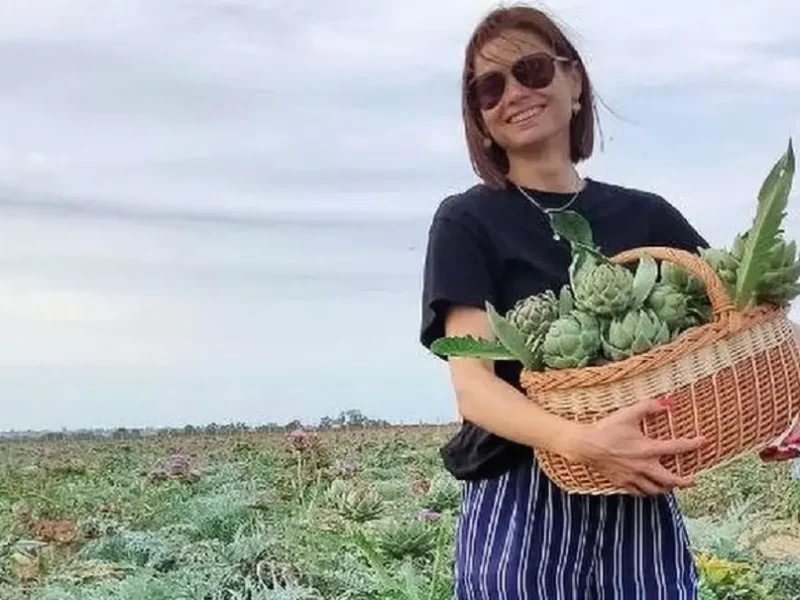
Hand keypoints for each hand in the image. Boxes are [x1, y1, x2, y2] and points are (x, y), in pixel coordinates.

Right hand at [562, 395, 707, 495]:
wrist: (586, 445)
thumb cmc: (606, 428)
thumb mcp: (628, 414)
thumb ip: (648, 407)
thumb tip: (667, 402)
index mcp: (648, 448)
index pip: (677, 447)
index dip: (693, 444)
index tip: (704, 442)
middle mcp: (643, 466)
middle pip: (670, 480)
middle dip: (684, 481)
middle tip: (692, 480)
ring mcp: (633, 476)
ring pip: (656, 489)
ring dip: (667, 488)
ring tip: (671, 486)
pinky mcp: (622, 482)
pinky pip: (639, 492)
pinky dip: (648, 492)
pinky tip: (649, 488)